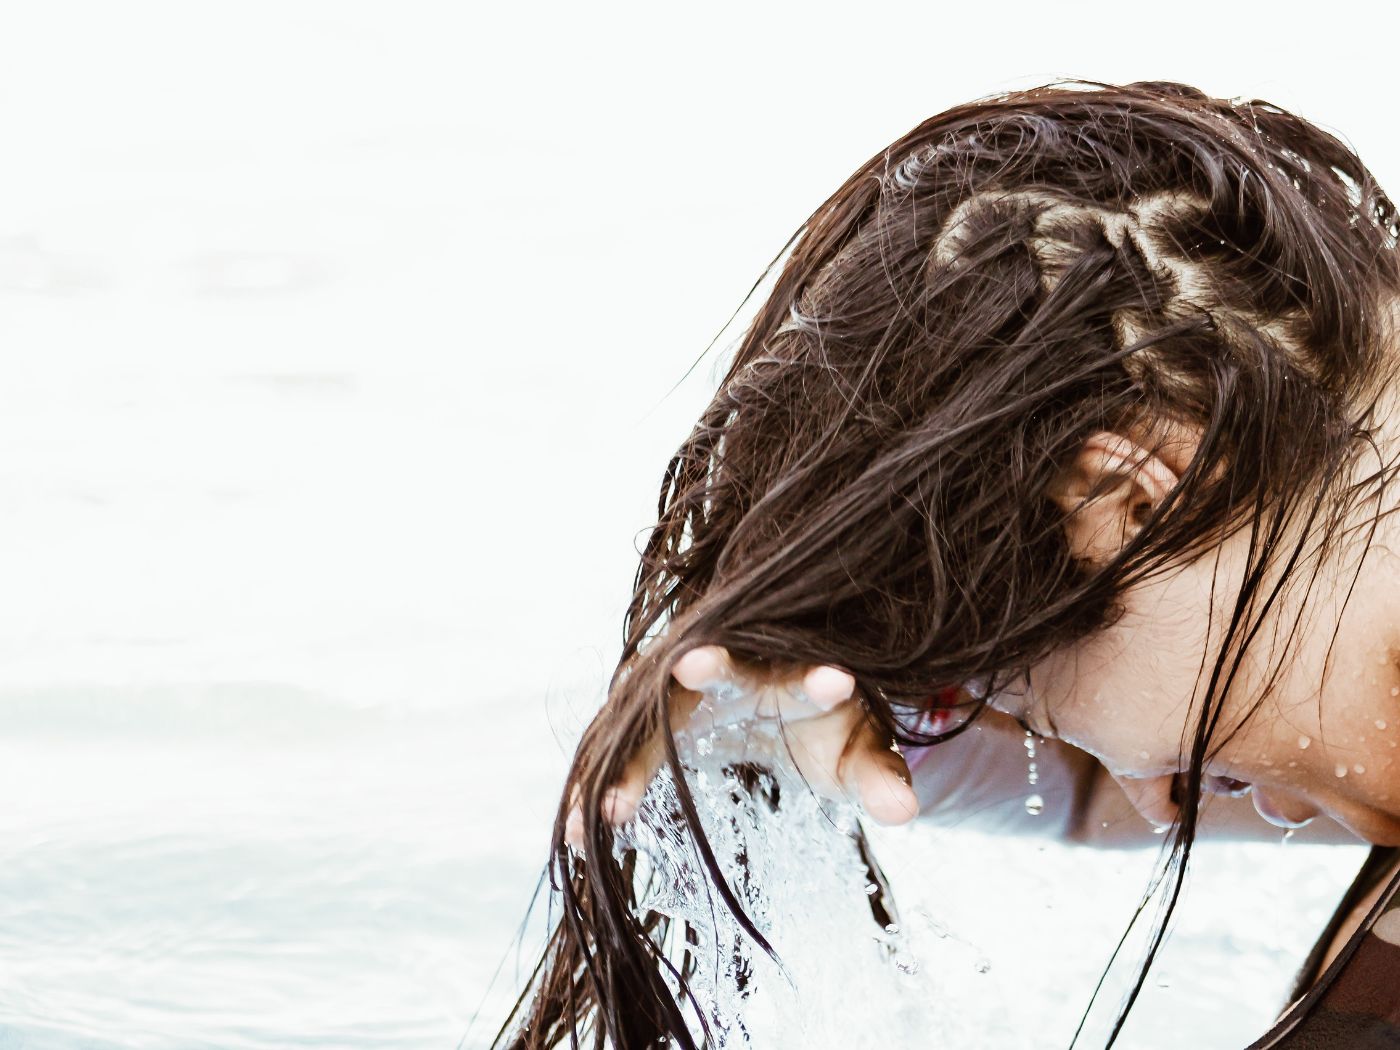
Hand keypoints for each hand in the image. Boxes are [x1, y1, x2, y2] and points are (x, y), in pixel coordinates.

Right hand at [564, 644, 918, 849]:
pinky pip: (619, 748)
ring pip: (650, 713)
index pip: (803, 672)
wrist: (775, 700)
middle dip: (706, 667)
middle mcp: (731, 668)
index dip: (818, 680)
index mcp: (790, 673)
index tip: (835, 684)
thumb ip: (880, 779)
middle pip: (714, 661)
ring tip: (601, 814)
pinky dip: (597, 787)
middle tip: (691, 667)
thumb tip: (907, 812)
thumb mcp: (857, 756)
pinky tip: (574, 834)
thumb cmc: (825, 728)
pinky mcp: (648, 715)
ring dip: (624, 760)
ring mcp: (680, 689)